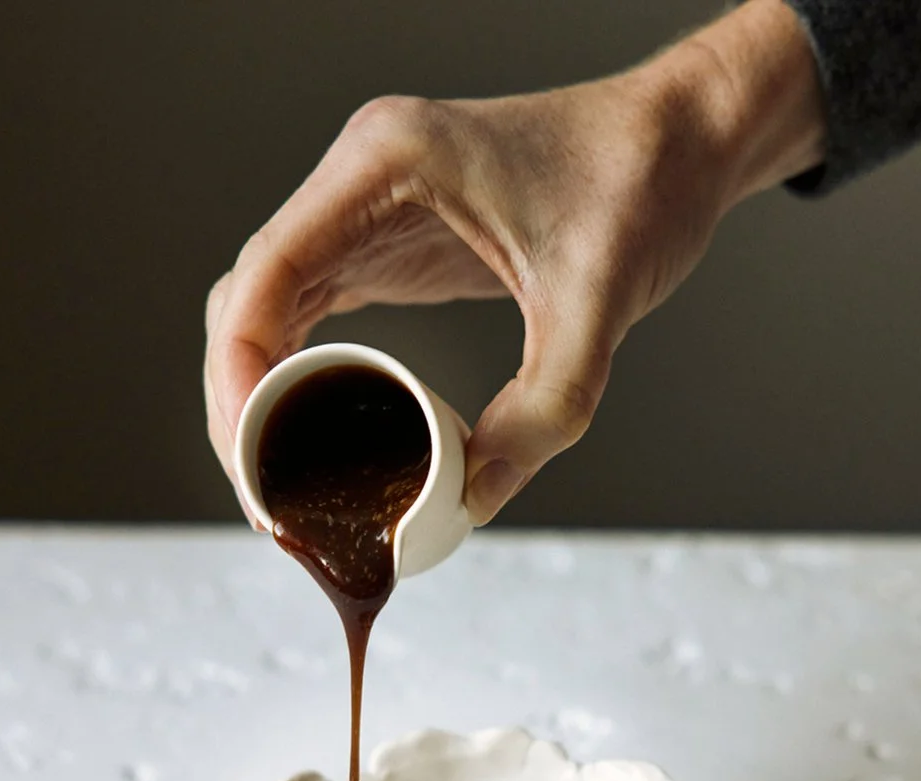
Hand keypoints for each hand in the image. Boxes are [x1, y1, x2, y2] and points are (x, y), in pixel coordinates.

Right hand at [203, 0, 825, 525]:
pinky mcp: (385, 242)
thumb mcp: (601, 300)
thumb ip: (548, 405)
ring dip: (260, 399)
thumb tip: (475, 501)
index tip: (253, 460)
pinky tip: (305, 440)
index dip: (238, 376)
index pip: (265, 276)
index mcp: (384, 164)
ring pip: (267, 312)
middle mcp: (357, 180)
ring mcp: (364, 210)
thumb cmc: (642, 183)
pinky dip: (297, 379)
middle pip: (248, 303)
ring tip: (278, 489)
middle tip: (267, 500)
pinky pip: (311, 315)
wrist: (682, 140)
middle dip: (241, 407)